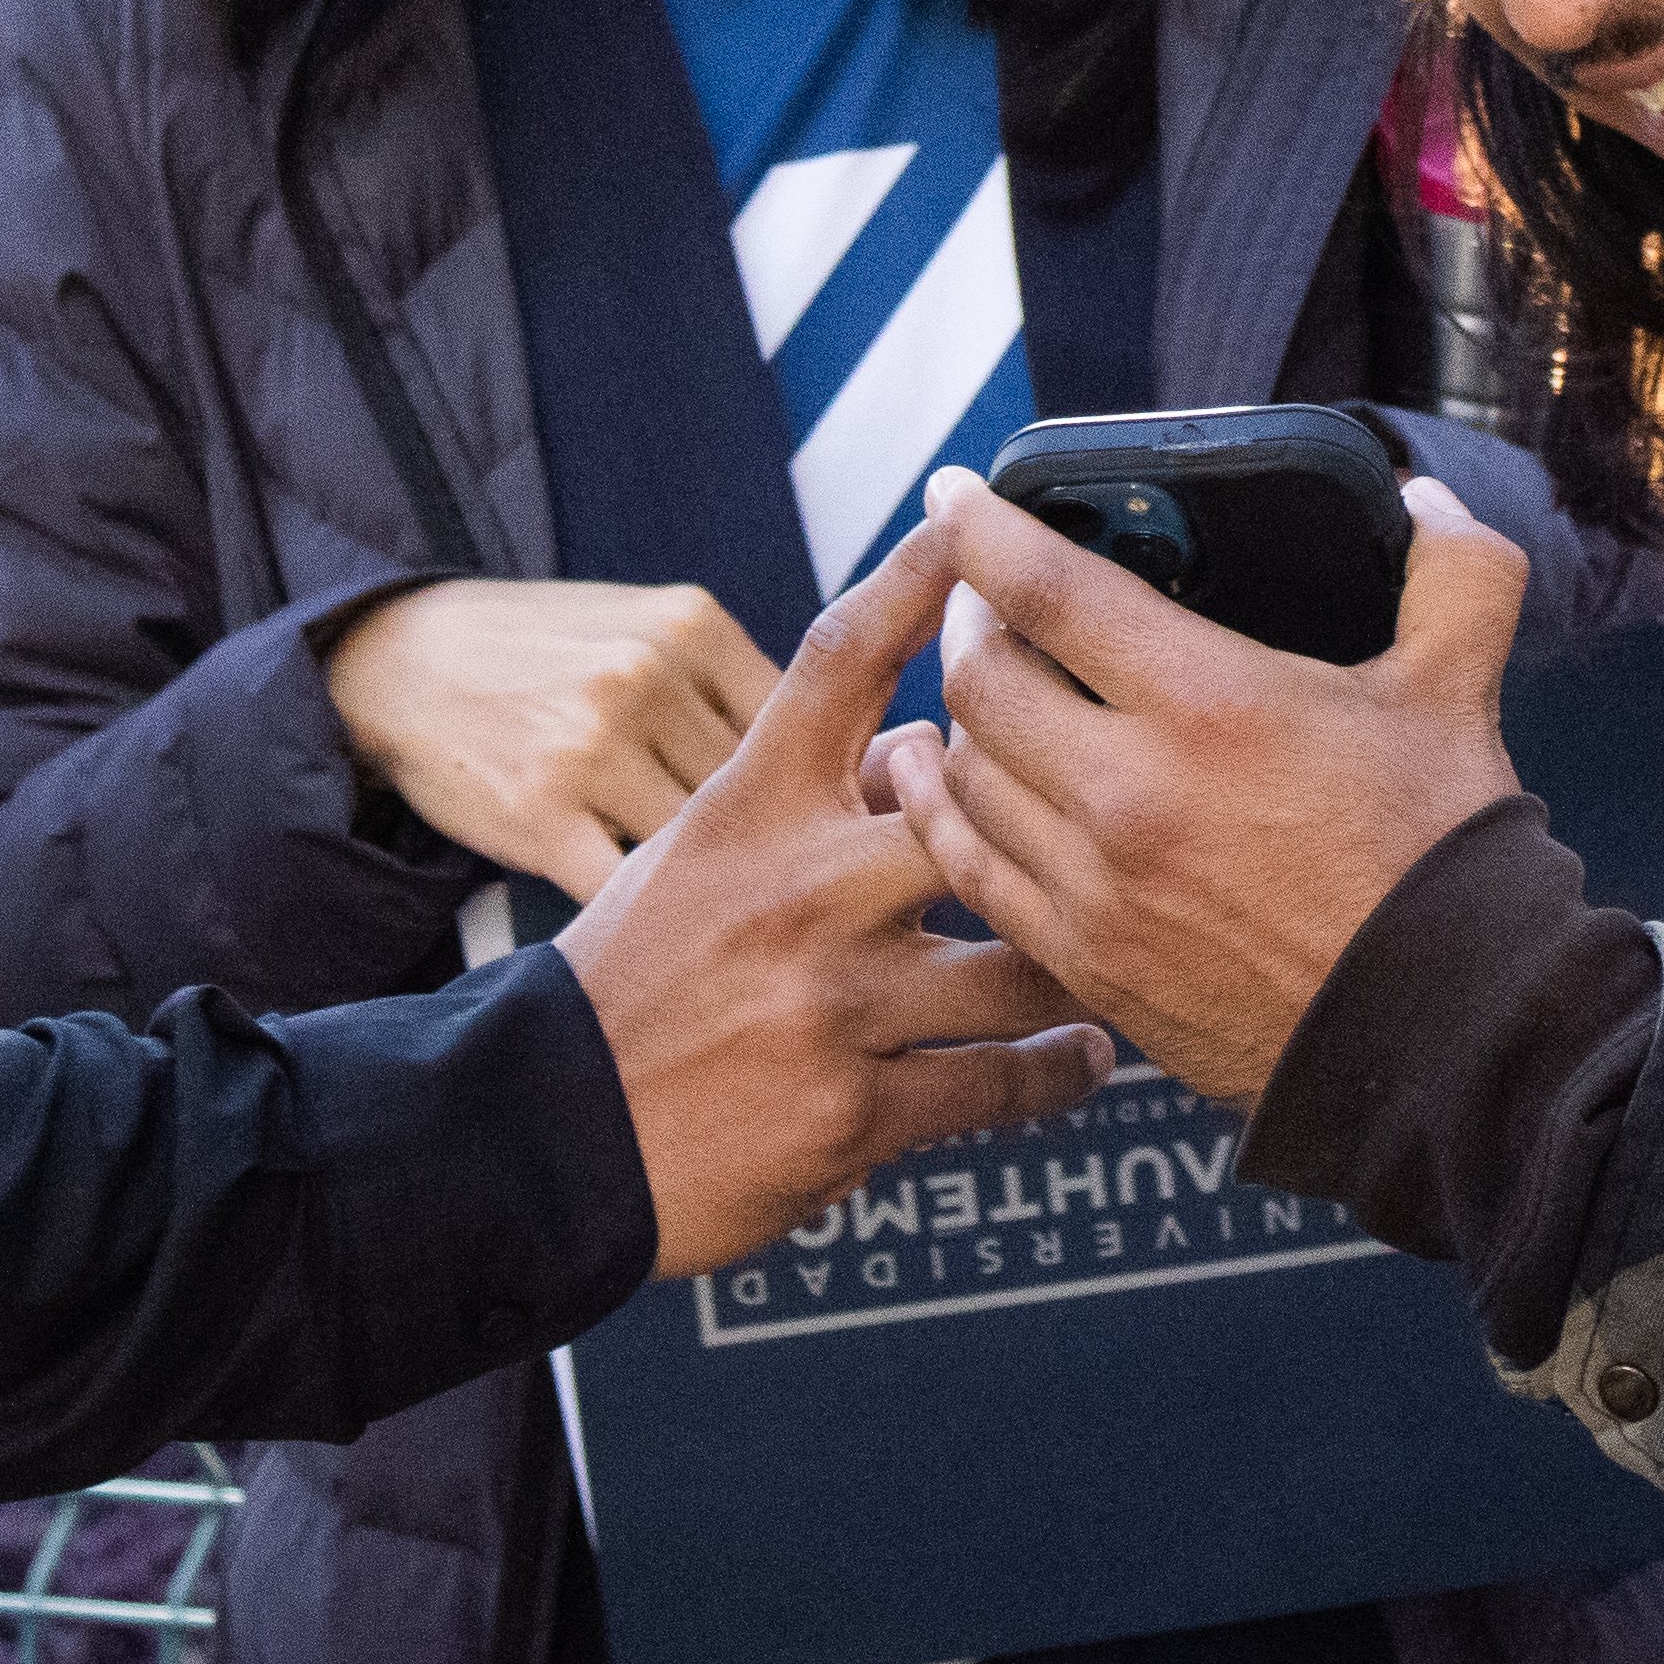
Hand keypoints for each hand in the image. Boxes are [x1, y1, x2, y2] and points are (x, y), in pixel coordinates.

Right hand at [323, 576, 779, 890]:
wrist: (397, 661)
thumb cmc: (542, 658)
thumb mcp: (647, 635)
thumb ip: (741, 695)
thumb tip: (880, 766)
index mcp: (693, 626)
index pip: (811, 728)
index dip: (819, 797)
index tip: (812, 835)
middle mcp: (650, 675)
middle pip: (770, 793)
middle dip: (777, 853)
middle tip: (775, 893)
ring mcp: (593, 745)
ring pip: (708, 849)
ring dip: (718, 894)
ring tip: (713, 916)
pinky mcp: (541, 812)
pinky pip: (630, 889)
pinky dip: (648, 918)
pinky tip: (648, 925)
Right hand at [554, 515, 1118, 1274]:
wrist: (545, 1139)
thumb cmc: (633, 985)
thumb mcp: (696, 858)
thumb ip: (809, 803)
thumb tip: (924, 752)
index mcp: (749, 807)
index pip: (840, 659)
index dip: (918, 581)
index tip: (976, 524)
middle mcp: (798, 889)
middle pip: (974, 809)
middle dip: (1046, 817)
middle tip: (1116, 825)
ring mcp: (831, 1001)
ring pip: (1020, 964)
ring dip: (1080, 967)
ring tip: (1118, 960)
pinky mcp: (855, 1113)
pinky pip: (999, 1082)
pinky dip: (1057, 1071)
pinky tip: (1083, 1059)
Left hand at [877, 466, 1529, 1106]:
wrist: (1447, 1037)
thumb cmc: (1445, 863)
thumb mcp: (1459, 692)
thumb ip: (1455, 574)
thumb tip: (1426, 501)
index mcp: (1210, 705)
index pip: (1049, 589)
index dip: (983, 528)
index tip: (957, 496)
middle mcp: (1130, 793)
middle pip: (980, 677)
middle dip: (970, 621)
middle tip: (990, 601)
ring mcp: (1096, 886)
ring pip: (961, 775)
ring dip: (955, 719)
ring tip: (981, 690)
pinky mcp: (1086, 961)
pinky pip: (972, 872)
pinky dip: (945, 819)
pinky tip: (946, 789)